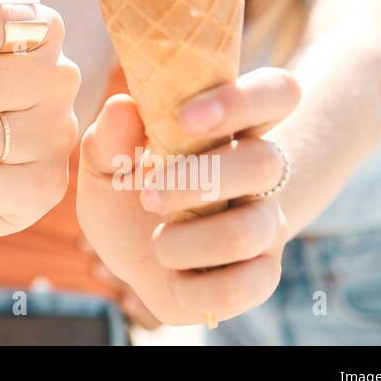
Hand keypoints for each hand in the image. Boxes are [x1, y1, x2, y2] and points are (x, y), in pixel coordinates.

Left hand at [76, 68, 300, 325]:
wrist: (131, 258)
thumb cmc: (125, 193)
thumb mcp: (103, 164)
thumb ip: (109, 137)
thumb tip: (123, 106)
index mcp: (230, 128)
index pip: (277, 93)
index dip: (243, 100)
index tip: (186, 118)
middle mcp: (259, 173)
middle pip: (264, 162)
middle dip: (197, 180)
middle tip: (147, 195)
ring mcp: (265, 225)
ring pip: (249, 230)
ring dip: (186, 241)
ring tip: (157, 243)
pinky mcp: (261, 276)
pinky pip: (245, 286)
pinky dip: (193, 287)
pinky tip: (172, 277)